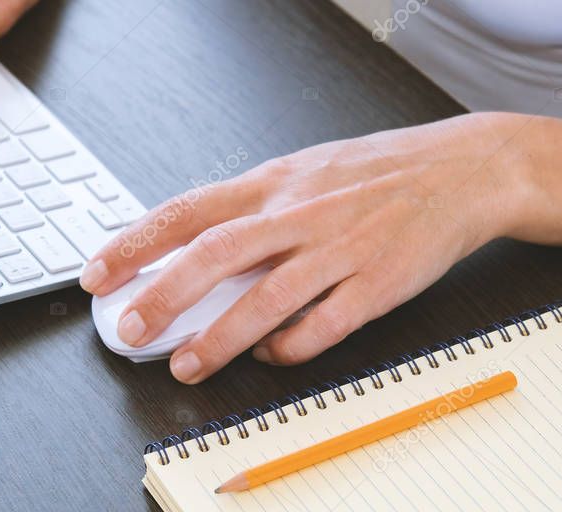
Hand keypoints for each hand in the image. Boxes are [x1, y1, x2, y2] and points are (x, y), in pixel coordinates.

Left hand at [80, 112, 539, 383]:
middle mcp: (298, 214)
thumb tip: (188, 254)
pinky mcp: (377, 284)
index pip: (187, 212)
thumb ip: (247, 210)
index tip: (99, 273)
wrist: (462, 170)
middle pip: (215, 255)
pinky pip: (324, 324)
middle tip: (129, 329)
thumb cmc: (372, 174)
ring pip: (266, 298)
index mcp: (272, 184)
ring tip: (185, 365)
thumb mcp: (300, 172)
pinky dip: (289, 346)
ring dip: (219, 338)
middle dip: (162, 296)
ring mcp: (338, 250)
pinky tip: (268, 356)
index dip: (136, 243)